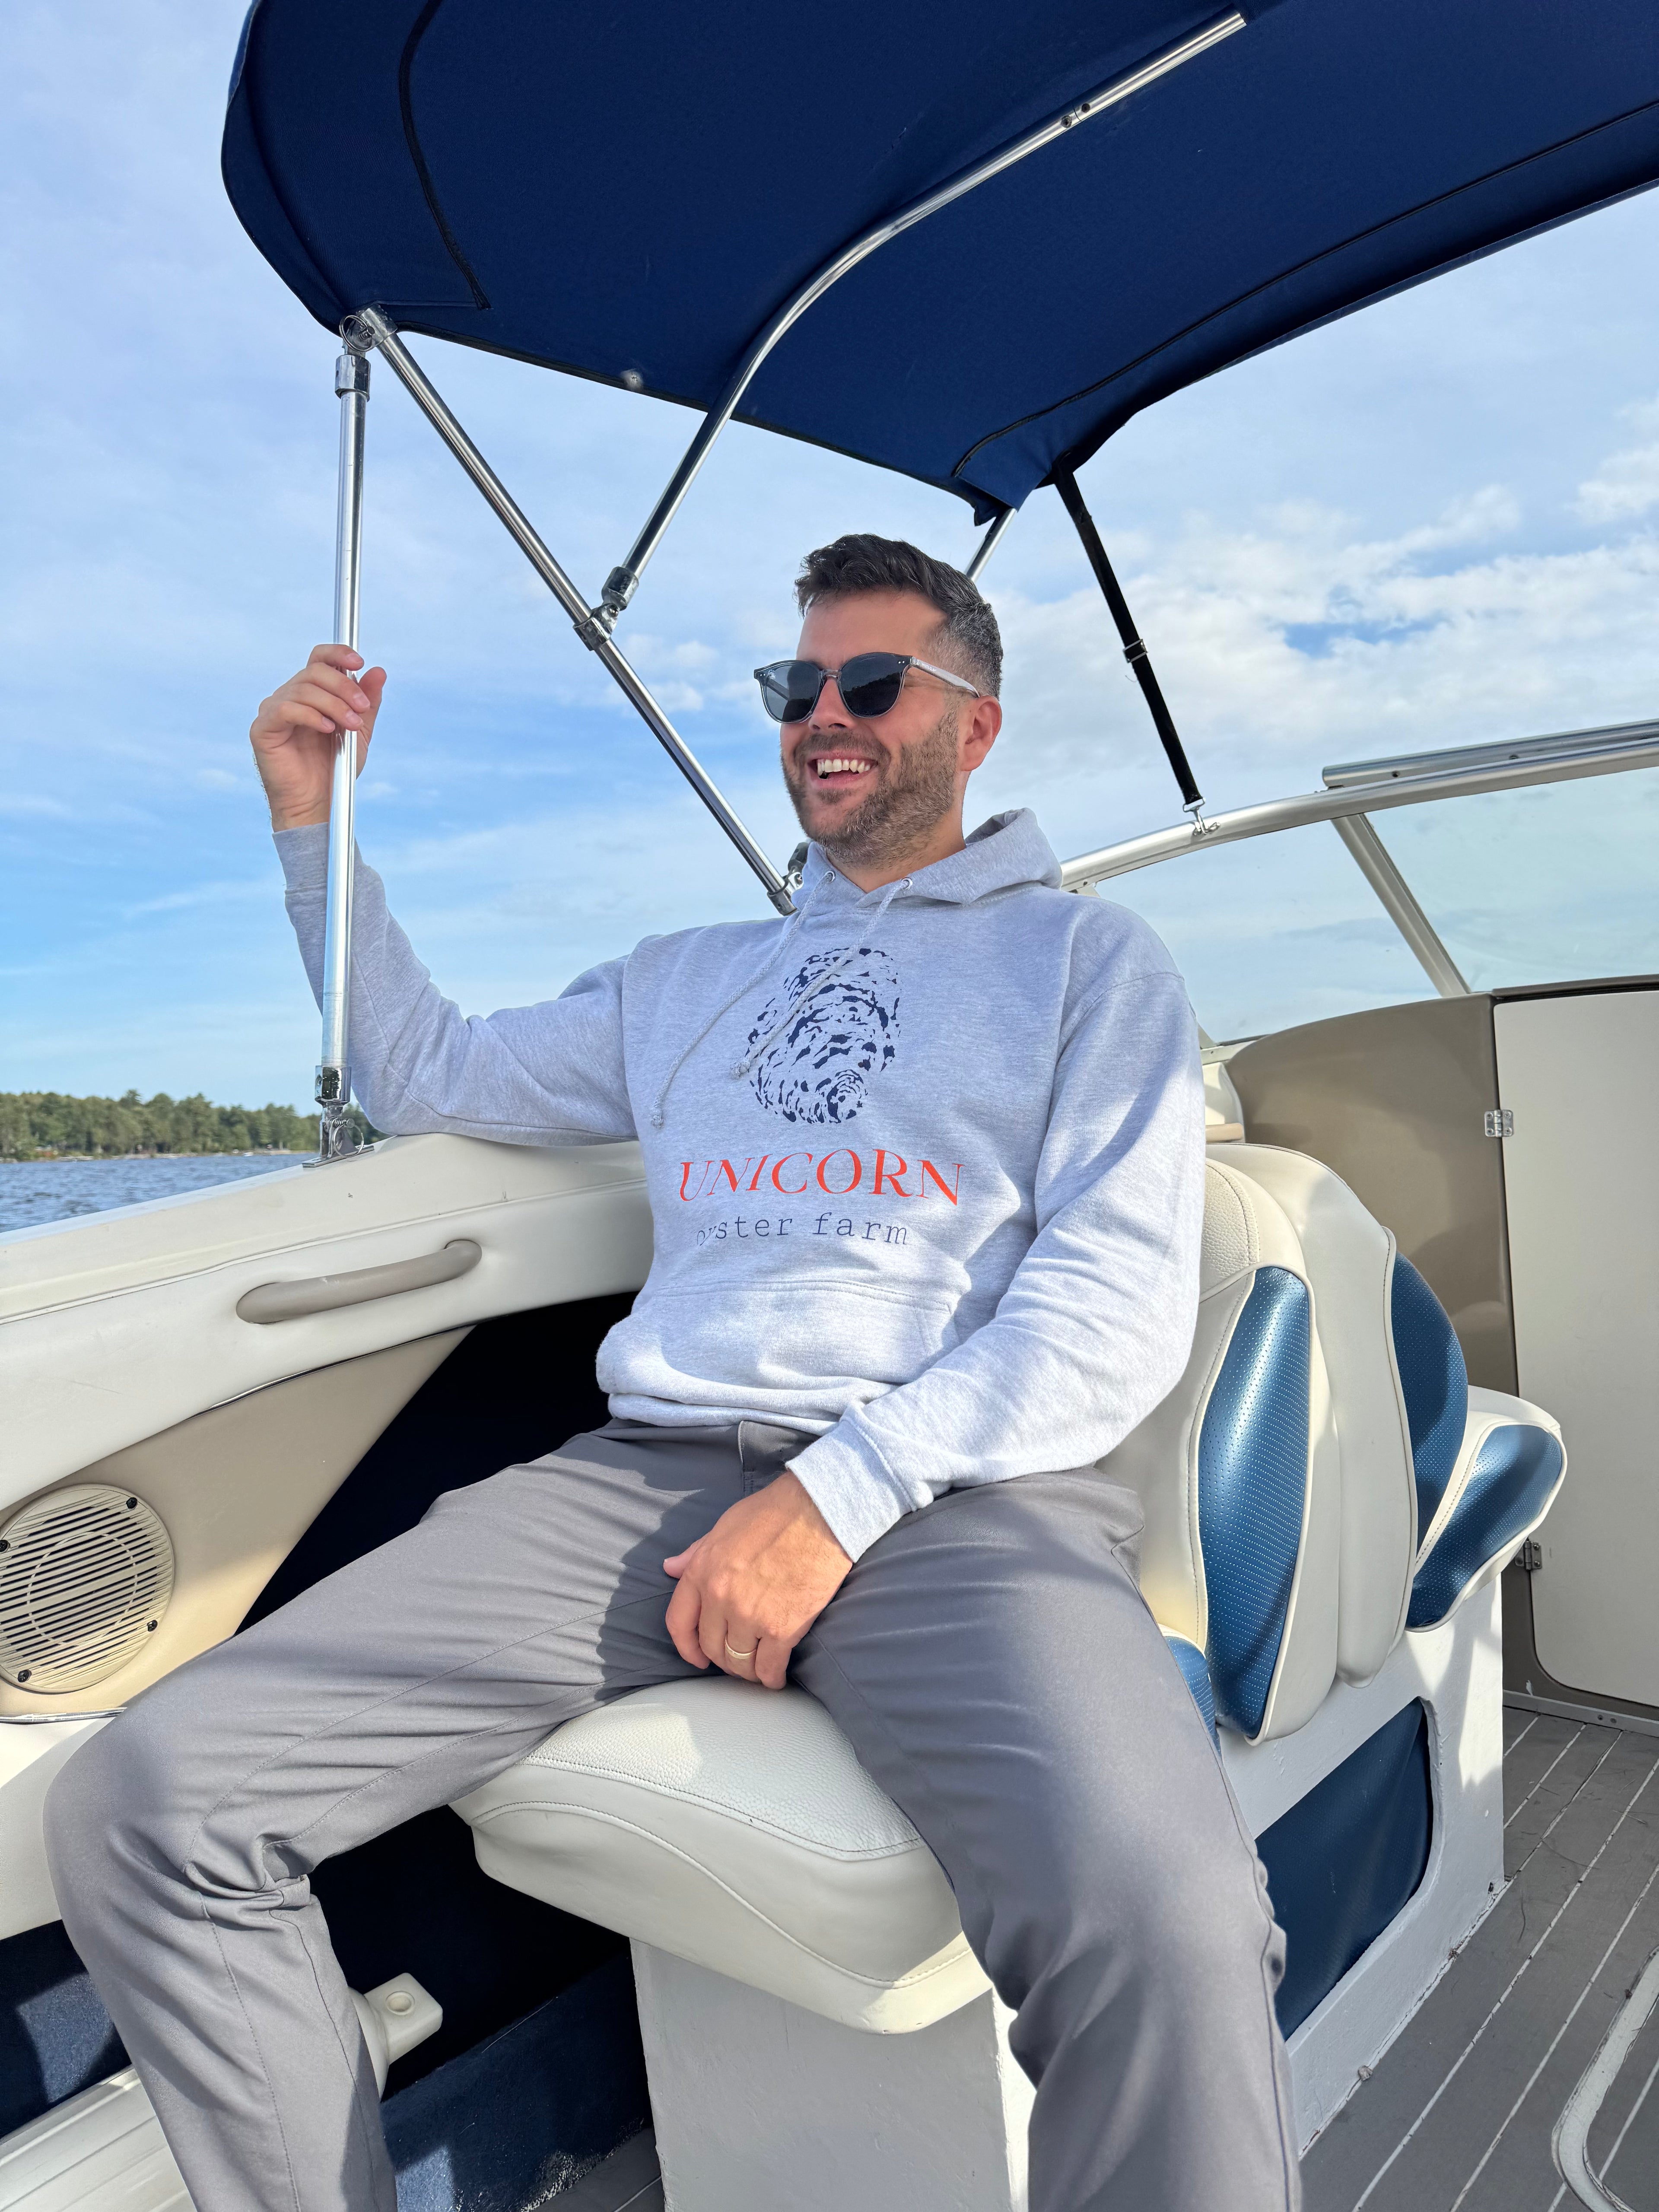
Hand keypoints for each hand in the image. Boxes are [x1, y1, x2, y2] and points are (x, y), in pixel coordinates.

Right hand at [250, 645, 386, 830]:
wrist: (318, 803)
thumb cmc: (335, 769)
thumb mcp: (359, 732)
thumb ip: (368, 703)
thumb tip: (379, 672)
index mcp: (312, 693)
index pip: (319, 659)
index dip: (337, 653)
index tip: (359, 661)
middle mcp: (289, 696)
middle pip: (314, 671)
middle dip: (344, 686)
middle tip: (361, 708)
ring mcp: (273, 710)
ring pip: (303, 689)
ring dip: (334, 705)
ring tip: (351, 726)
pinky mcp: (263, 728)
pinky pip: (285, 709)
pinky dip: (311, 716)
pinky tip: (327, 729)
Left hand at [664, 1472, 851, 1690]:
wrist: (819, 1512)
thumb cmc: (774, 1512)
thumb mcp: (724, 1526)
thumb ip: (695, 1553)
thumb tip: (670, 1568)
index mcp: (702, 1571)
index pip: (679, 1622)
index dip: (686, 1647)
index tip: (697, 1658)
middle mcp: (720, 1597)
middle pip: (711, 1647)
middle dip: (721, 1659)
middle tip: (736, 1660)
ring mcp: (750, 1616)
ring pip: (738, 1662)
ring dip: (746, 1671)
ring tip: (757, 1669)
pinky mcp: (782, 1629)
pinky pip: (769, 1667)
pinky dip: (771, 1678)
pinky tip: (775, 1678)